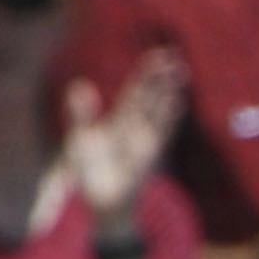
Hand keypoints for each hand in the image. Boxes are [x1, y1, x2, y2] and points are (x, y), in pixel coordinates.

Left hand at [59, 51, 184, 224]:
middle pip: (150, 97)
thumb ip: (80, 113)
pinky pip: (158, 133)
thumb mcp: (80, 138)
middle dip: (161, 77)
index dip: (147, 74)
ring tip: (179, 72)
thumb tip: (80, 86)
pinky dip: (166, 117)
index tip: (159, 55)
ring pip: (157, 111)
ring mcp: (144, 141)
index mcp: (121, 121)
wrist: (102, 203)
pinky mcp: (145, 156)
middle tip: (175, 55)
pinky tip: (175, 102)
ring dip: (168, 92)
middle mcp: (137, 129)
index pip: (136, 92)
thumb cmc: (92, 173)